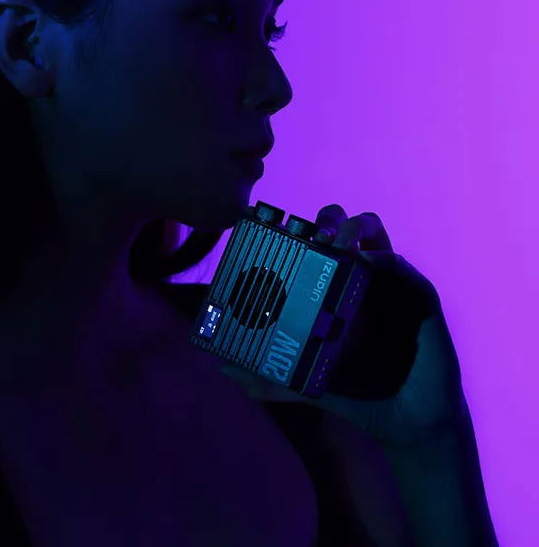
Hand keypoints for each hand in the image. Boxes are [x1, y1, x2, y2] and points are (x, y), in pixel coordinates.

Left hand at [220, 204, 470, 447]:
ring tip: (336, 238)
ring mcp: (389, 284)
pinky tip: (364, 260)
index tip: (276, 229)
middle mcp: (359, 279)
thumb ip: (268, 377)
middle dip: (326, 221)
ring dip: (353, 226)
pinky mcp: (418, 295)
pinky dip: (381, 256)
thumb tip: (224, 367)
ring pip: (373, 234)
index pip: (314, 247)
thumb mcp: (304, 381)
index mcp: (331, 291)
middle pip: (342, 230)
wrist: (404, 421)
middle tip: (311, 234)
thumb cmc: (355, 392)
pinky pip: (399, 264)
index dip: (297, 232)